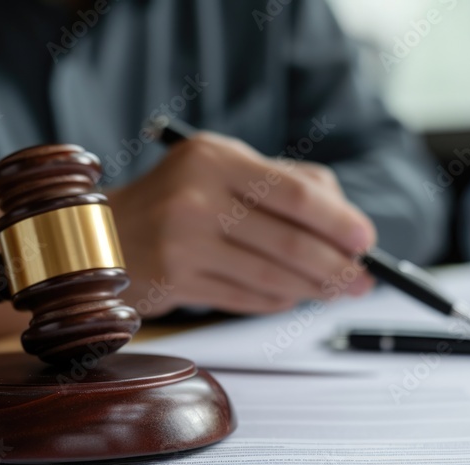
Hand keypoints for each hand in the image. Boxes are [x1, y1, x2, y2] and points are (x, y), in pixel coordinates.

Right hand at [105, 132, 374, 316]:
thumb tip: (347, 221)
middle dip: (336, 266)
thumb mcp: (223, 168)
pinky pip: (246, 298)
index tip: (367, 242)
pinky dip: (277, 300)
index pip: (296, 193)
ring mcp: (182, 243)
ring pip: (271, 276)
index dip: (339, 222)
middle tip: (363, 280)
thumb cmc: (177, 199)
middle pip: (289, 242)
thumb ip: (285, 182)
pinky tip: (291, 296)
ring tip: (336, 292)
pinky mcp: (174, 282)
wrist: (102, 233)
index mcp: (216, 159)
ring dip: (312, 289)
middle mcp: (197, 198)